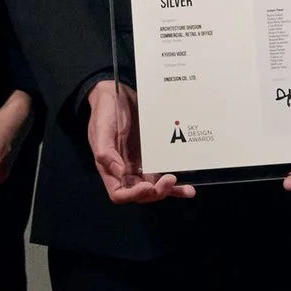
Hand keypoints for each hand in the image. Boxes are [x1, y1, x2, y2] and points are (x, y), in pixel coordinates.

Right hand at [87, 79, 193, 203]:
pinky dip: (177, 182)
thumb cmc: (105, 112)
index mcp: (111, 168)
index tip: (147, 186)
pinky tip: (189, 185)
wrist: (118, 94)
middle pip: (141, 193)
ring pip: (156, 186)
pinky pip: (164, 171)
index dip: (133, 195)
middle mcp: (126, 170)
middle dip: (156, 192)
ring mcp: (141, 164)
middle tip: (170, 179)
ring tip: (186, 188)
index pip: (119, 194)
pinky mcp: (153, 155)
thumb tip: (120, 173)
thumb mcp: (102, 129)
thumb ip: (106, 153)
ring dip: (170, 190)